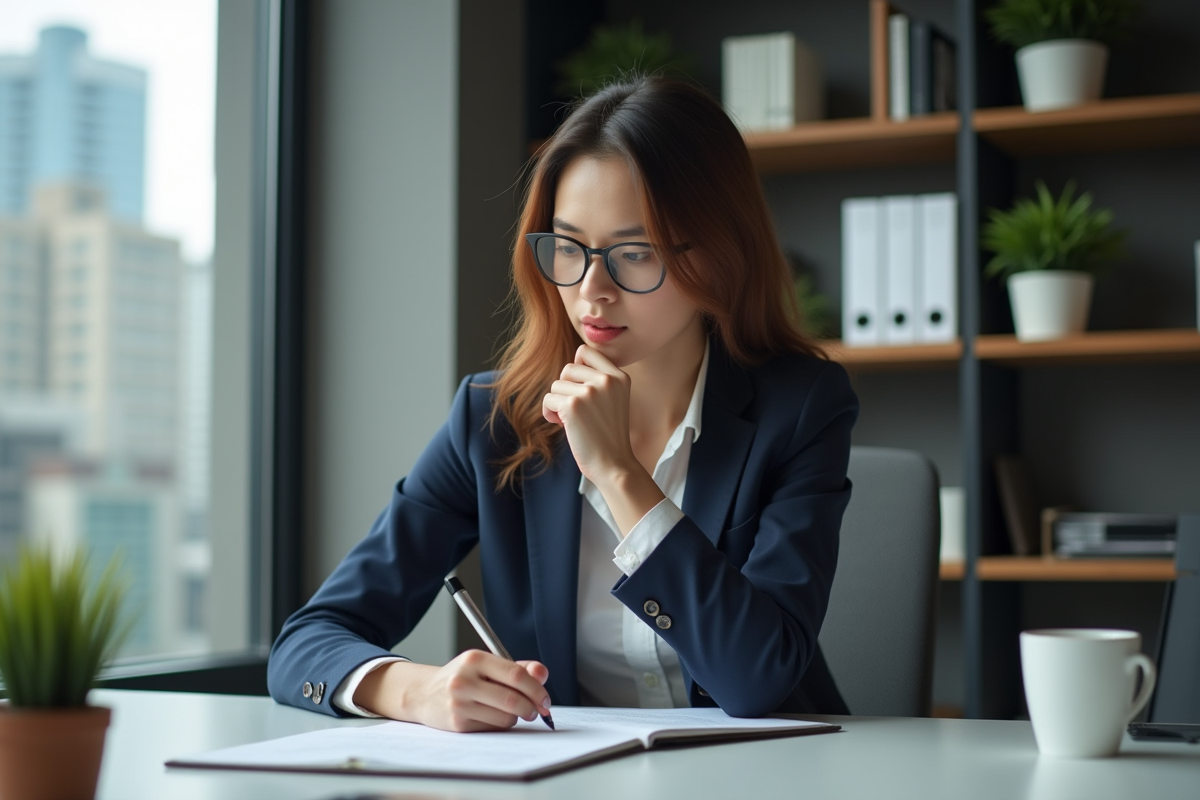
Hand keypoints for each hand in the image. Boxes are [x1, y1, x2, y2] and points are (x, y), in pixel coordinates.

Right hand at [355, 652, 550, 731]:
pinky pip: (493, 728)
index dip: (536, 689)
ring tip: (510, 711)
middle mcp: (464, 679)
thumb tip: (542, 674)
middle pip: (513, 699)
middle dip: (532, 707)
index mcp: (475, 659)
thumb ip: (517, 668)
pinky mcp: (458, 723)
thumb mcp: (486, 665)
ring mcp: (459, 702)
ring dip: (516, 717)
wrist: (425, 694)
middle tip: (538, 710)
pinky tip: (492, 716)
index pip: (516, 675)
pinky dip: (500, 724)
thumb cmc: (463, 678)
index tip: (545, 699)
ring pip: (506, 717)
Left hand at [542, 345, 638, 484]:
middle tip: (577, 410)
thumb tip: (570, 366)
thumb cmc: (609, 436)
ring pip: (556, 385)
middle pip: (568, 368)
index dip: (576, 367)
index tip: (579, 387)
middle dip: (566, 389)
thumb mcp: (614, 400)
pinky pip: (548, 400)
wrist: (614, 465)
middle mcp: (606, 380)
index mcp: (619, 376)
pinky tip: (563, 426)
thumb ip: (598, 381)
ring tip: (572, 421)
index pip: (586, 351)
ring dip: (558, 403)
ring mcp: (590, 392)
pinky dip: (550, 414)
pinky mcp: (573, 406)